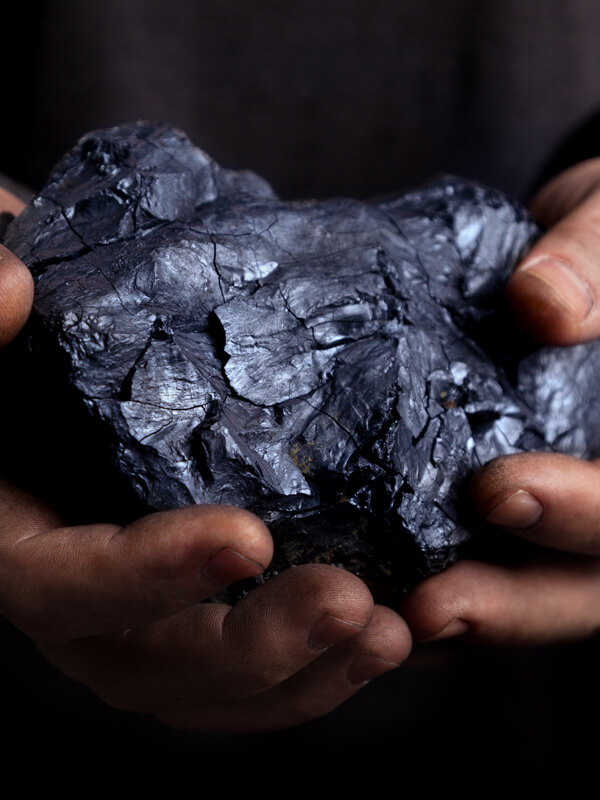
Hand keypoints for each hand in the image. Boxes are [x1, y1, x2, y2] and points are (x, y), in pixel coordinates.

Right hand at [0, 190, 409, 730]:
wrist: (52, 384)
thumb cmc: (24, 362)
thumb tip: (11, 288)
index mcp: (15, 545)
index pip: (62, 582)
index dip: (147, 575)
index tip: (246, 539)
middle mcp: (75, 606)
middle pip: (154, 663)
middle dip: (258, 647)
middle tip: (354, 605)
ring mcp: (138, 622)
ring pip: (215, 686)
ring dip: (308, 673)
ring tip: (392, 634)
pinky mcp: (193, 615)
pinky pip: (252, 671)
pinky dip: (321, 664)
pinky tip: (390, 632)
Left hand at [402, 160, 599, 645]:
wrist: (572, 248)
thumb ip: (598, 256)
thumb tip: (542, 306)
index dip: (584, 513)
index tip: (498, 492)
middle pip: (588, 583)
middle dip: (514, 603)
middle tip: (429, 609)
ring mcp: (561, 503)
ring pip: (533, 588)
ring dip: (465, 615)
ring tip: (386, 620)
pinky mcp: (502, 500)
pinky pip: (477, 557)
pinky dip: (428, 581)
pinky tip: (369, 587)